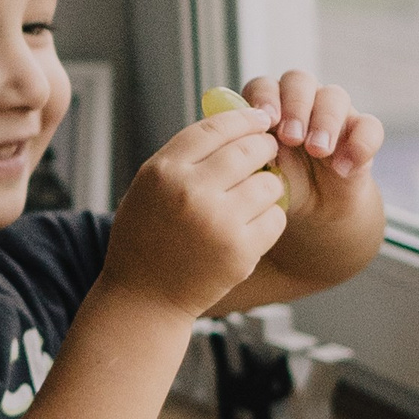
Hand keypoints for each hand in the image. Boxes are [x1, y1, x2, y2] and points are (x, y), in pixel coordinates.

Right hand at [102, 106, 289, 320]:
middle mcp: (189, 191)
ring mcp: (217, 222)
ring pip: (269, 183)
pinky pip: (275, 218)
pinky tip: (252, 227)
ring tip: (254, 197)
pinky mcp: (240, 251)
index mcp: (162, 171)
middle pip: (250, 148)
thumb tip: (232, 120)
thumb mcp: (147, 189)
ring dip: (270, 186)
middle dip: (264, 147)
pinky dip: (269, 219)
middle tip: (266, 153)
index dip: (244, 118)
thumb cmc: (145, 240)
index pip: (216, 126)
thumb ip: (182, 157)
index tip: (259, 118)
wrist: (143, 300)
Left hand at [239, 70, 382, 218]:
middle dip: (295, 106)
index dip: (264, 98)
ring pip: (334, 96)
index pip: (264, 85)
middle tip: (291, 137)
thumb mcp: (257, 173)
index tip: (265, 120)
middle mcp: (301, 101)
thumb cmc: (277, 185)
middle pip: (299, 81)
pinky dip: (359, 144)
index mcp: (269, 106)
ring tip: (317, 151)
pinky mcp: (361, 133)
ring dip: (325, 121)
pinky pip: (369, 126)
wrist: (312, 210)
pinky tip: (344, 167)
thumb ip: (244, 154)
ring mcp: (334, 113)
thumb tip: (227, 143)